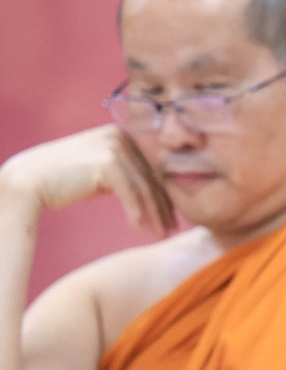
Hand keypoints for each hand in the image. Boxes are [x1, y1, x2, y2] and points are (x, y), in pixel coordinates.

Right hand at [0, 126, 175, 236]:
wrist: (28, 180)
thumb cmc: (64, 179)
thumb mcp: (100, 170)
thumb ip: (125, 173)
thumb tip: (153, 193)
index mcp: (122, 135)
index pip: (151, 167)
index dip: (164, 193)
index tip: (173, 215)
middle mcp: (121, 137)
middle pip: (151, 177)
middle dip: (164, 206)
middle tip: (173, 228)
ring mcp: (114, 148)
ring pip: (144, 188)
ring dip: (155, 215)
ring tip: (161, 234)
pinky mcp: (107, 163)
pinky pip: (130, 195)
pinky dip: (138, 214)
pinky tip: (140, 230)